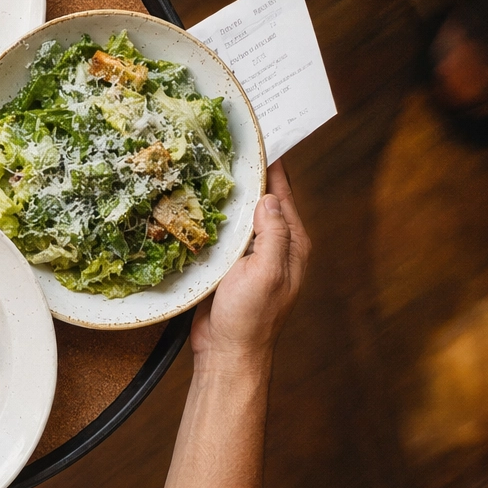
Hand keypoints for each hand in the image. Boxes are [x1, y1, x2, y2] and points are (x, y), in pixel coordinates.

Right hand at [191, 162, 309, 365]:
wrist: (227, 353)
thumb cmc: (251, 317)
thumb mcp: (267, 272)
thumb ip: (273, 234)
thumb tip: (270, 197)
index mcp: (292, 244)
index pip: (284, 192)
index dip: (272, 164)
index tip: (258, 134)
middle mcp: (275, 245)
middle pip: (262, 199)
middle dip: (247, 173)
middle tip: (225, 142)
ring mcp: (252, 255)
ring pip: (239, 214)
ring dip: (226, 194)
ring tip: (206, 163)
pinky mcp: (229, 265)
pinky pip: (223, 232)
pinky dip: (212, 216)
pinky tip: (195, 202)